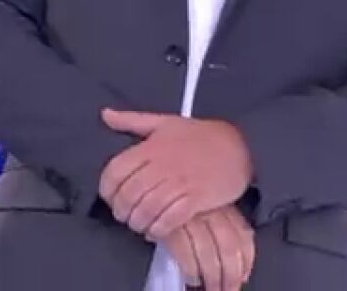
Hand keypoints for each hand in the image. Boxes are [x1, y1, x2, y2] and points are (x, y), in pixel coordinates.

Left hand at [99, 109, 252, 239]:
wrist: (241, 145)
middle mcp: (162, 165)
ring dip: (139, 223)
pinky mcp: (197, 199)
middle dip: (122, 211)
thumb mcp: (165, 122)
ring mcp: (180, 182)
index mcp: (151, 147)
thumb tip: (105, 115)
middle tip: (125, 217)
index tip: (111, 199)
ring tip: (140, 226)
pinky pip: (170, 220)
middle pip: (129, 195)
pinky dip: (159, 229)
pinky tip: (157, 231)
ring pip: (147, 210)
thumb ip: (132, 120)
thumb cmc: (201, 135)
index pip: (115, 172)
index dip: (107, 190)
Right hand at [159, 206, 254, 290]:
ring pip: (209, 252)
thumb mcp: (205, 207)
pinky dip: (191, 269)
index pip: (243, 234)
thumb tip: (240, 263)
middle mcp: (208, 209)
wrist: (147, 190)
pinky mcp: (169, 224)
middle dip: (231, 274)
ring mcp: (188, 216)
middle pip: (228, 247)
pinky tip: (193, 278)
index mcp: (221, 204)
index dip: (247, 260)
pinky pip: (185, 251)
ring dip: (213, 277)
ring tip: (212, 289)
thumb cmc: (177, 202)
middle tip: (229, 289)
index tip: (244, 276)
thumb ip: (222, 224)